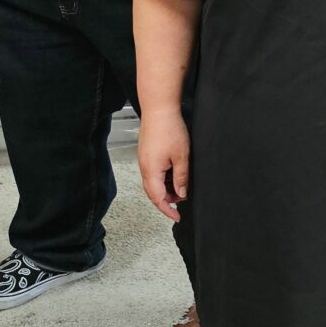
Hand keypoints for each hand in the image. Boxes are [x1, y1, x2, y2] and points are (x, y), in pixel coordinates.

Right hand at [138, 106, 189, 221]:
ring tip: (179, 188)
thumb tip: (181, 194)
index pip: (158, 198)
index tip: (177, 216)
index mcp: (151, 171)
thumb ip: (181, 178)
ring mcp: (143, 160)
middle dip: (166, 201)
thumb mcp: (181, 157)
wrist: (159, 109)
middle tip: (181, 202)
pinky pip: (152, 173)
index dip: (167, 209)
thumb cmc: (170, 129)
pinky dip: (162, 179)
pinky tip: (173, 175)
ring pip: (152, 183)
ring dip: (165, 189)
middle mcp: (144, 168)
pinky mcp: (145, 153)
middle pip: (152, 192)